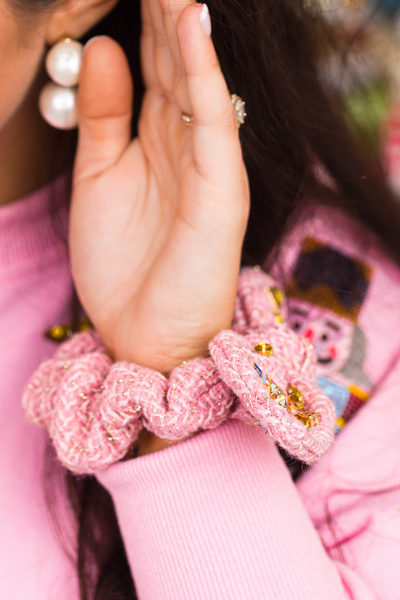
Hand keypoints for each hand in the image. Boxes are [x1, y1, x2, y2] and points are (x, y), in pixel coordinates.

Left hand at [70, 0, 248, 372]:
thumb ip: (102, 117)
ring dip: (183, 24)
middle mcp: (184, 145)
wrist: (143, 334)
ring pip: (196, 81)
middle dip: (163, 8)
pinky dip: (203, 73)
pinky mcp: (221, 190)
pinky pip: (214, 122)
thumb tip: (106, 47)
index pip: (151, 65)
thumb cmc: (121, 265)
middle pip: (174, 62)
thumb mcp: (96, 179)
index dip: (140, 17)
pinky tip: (192, 24)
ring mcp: (208, 165)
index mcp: (154, 142)